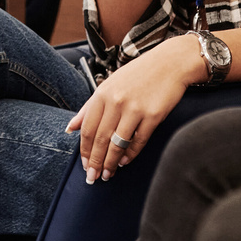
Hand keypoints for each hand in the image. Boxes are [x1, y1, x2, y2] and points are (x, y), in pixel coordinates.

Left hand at [65, 35, 200, 181]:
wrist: (171, 63)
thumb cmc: (139, 74)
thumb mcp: (109, 85)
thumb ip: (88, 107)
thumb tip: (69, 128)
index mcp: (102, 94)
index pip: (87, 129)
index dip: (84, 151)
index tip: (84, 165)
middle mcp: (116, 101)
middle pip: (100, 139)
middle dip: (95, 162)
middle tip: (92, 178)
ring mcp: (135, 109)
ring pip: (117, 144)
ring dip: (111, 163)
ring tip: (107, 174)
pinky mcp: (153, 115)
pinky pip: (138, 141)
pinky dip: (130, 154)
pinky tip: (125, 162)